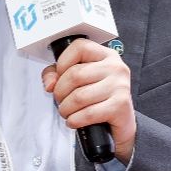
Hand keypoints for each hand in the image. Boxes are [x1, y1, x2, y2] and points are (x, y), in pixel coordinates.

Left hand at [41, 39, 135, 162]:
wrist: (121, 122)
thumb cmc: (99, 99)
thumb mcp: (79, 81)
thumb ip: (57, 75)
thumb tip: (50, 83)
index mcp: (106, 56)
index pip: (79, 47)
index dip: (62, 63)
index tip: (59, 76)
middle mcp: (115, 67)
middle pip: (75, 74)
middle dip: (60, 92)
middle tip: (61, 100)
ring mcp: (120, 86)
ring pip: (79, 96)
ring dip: (66, 109)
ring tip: (67, 112)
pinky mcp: (120, 106)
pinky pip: (88, 113)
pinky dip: (75, 120)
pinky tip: (75, 120)